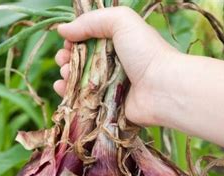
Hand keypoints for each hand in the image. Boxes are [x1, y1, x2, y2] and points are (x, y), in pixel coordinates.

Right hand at [54, 7, 177, 125]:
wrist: (163, 89)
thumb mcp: (121, 22)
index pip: (89, 40)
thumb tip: (62, 29)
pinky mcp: (109, 106)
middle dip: (67, 59)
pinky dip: (69, 95)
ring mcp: (111, 87)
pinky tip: (61, 89)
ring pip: (80, 82)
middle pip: (82, 61)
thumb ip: (91, 20)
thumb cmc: (145, 52)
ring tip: (64, 74)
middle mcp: (115, 64)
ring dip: (66, 76)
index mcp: (119, 43)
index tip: (67, 43)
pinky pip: (84, 101)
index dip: (74, 40)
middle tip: (63, 60)